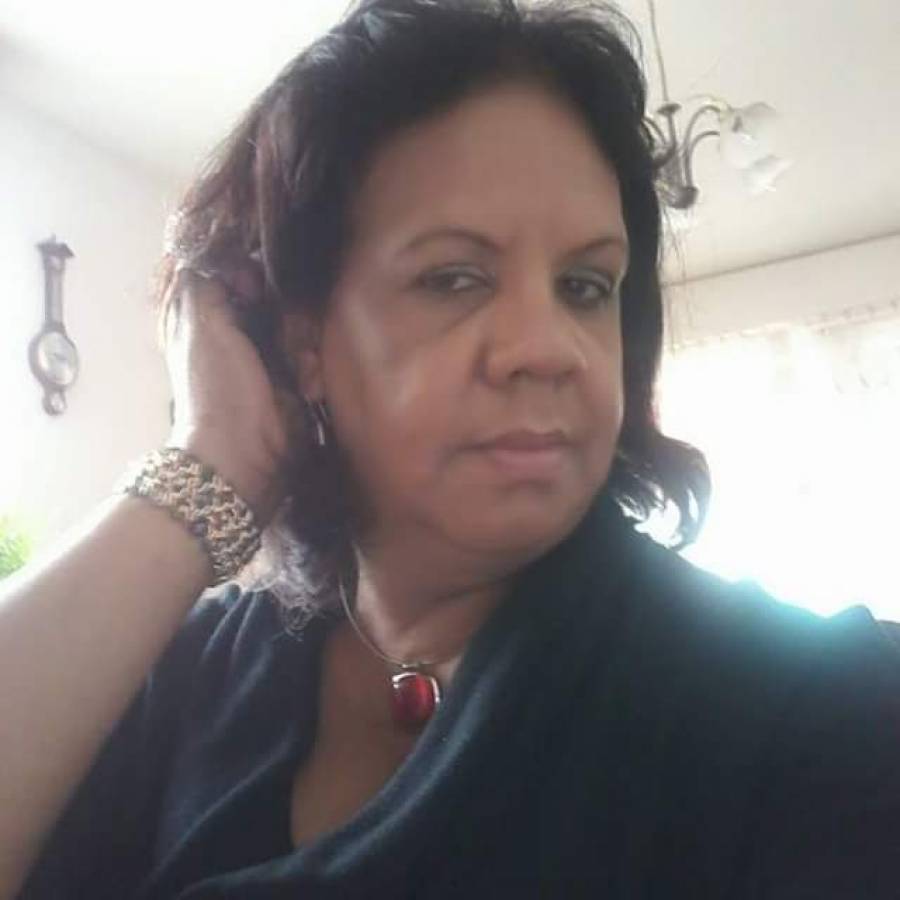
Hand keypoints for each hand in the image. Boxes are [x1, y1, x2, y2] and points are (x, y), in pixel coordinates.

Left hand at [163, 263, 298, 526]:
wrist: (245, 452)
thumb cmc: (216, 387)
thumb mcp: (198, 324)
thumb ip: (203, 281)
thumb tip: (223, 255)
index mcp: (207, 315)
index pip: (236, 270)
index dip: (250, 272)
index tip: (254, 287)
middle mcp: (239, 329)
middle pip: (274, 293)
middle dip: (285, 311)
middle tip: (282, 331)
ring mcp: (270, 353)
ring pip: (299, 320)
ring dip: (302, 343)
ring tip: (297, 367)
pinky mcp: (297, 375)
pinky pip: (314, 351)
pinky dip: (312, 367)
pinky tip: (306, 385)